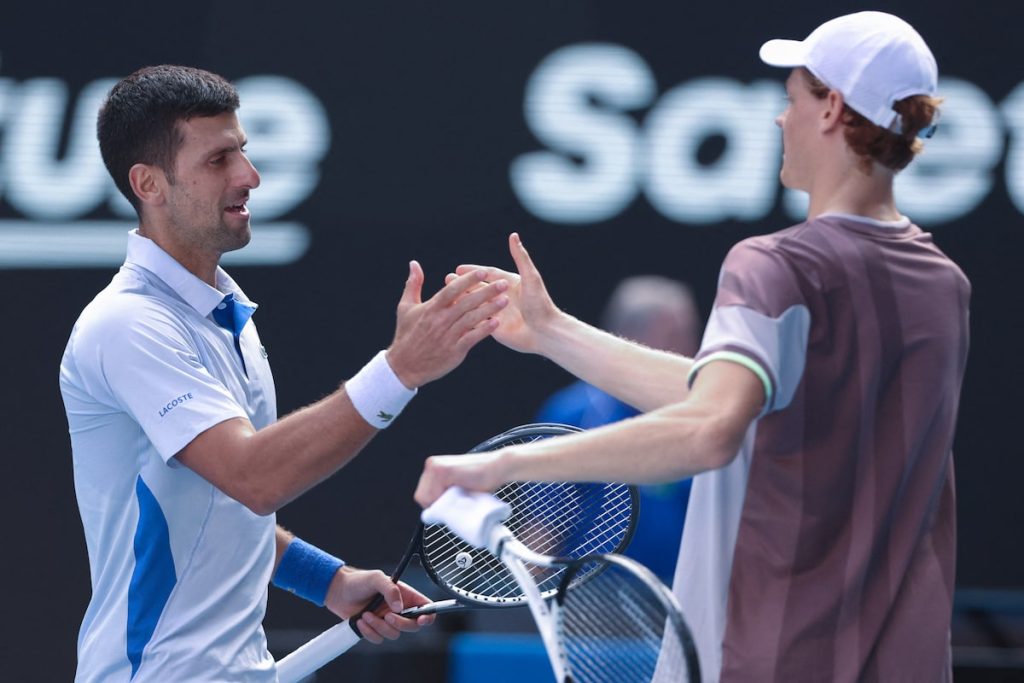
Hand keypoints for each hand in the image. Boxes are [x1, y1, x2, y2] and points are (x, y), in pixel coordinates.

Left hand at [324, 566, 433, 642]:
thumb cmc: (359, 581)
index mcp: (405, 595)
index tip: (421, 620)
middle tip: (387, 616)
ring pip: (394, 634)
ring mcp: (387, 621)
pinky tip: (360, 620)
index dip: (428, 616)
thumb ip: (390, 590)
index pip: (425, 607)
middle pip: (412, 626)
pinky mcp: (375, 630)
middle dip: (400, 624)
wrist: (338, 592)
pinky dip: (369, 632)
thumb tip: (399, 608)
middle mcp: (399, 610)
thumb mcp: (377, 578)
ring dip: (380, 627)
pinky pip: (379, 639)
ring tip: (366, 614)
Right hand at [386, 260, 508, 387]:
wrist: (405, 366)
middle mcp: (440, 320)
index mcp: (431, 308)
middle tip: (504, 283)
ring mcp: (448, 336)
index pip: (452, 290)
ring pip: (472, 319)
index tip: (483, 272)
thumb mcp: (405, 307)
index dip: (468, 280)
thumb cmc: (406, 334)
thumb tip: (414, 263)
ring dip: (489, 309)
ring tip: (505, 301)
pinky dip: (484, 331)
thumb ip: (413, 284)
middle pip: (466, 303)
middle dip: (486, 292)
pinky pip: (472, 338)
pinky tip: (497, 323)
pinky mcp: (454, 351)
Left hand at [414, 450, 509, 507]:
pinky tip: (459, 493)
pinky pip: (434, 496)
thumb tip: (434, 514)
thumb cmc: (483, 480)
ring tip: (460, 496)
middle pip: (422, 496)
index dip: (436, 504)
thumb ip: (445, 495)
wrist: (498, 467)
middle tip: (457, 500)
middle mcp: (431, 464)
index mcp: (434, 467)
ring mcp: (436, 466)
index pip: (422, 495)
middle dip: (438, 504)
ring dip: (443, 503)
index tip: (452, 503)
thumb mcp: (458, 489)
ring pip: (426, 498)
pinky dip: (445, 501)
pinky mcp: (443, 471)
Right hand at [446, 233, 560, 354]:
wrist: (545, 333)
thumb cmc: (540, 304)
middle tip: (447, 280)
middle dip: (463, 284)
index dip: (473, 271)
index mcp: (511, 284)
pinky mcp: (497, 328)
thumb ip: (520, 257)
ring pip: (476, 304)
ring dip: (462, 299)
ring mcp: (499, 312)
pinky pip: (479, 320)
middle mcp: (503, 297)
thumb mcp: (530, 278)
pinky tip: (453, 316)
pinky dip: (467, 317)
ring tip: (446, 297)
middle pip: (479, 288)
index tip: (458, 269)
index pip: (488, 274)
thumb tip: (513, 235)